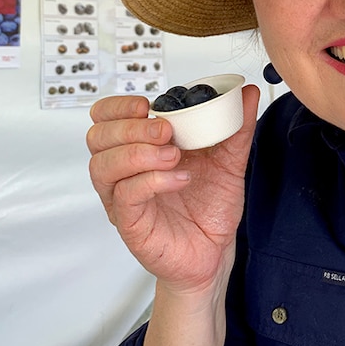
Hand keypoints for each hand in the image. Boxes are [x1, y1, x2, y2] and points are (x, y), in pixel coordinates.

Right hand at [87, 85, 260, 294]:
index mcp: (140, 149)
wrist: (215, 252)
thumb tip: (247, 93)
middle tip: (167, 132)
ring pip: (103, 166)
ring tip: (174, 156)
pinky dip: (151, 181)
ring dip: (138, 153)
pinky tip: (179, 179)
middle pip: (98, 137)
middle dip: (131, 128)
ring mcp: (124, 199)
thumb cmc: (210, 208)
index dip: (118, 107)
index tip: (148, 105)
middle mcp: (125, 173)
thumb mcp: (229, 160)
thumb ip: (236, 127)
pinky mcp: (131, 224)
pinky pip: (125, 196)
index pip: (104, 118)